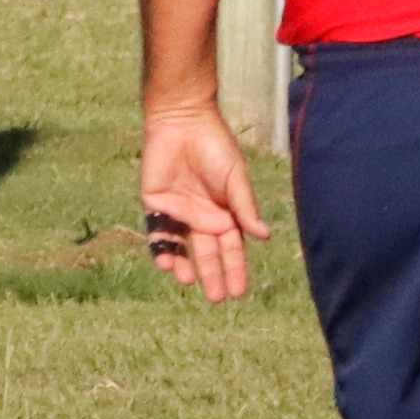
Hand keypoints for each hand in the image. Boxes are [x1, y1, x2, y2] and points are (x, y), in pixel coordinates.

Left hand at [138, 105, 270, 301]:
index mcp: (225, 214)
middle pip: (207, 253)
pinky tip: (165, 263)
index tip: (238, 292)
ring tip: (188, 281)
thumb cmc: (215, 146)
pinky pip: (157, 231)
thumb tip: (264, 236)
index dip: (235, 270)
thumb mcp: (235, 178)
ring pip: (180, 247)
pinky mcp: (154, 203)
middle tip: (216, 297)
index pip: (231, 249)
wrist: (183, 120)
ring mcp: (177, 212)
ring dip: (183, 266)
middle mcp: (201, 218)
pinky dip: (160, 248)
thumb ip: (244, 207)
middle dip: (212, 275)